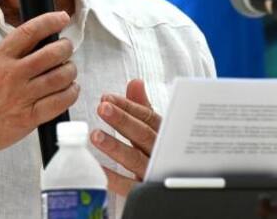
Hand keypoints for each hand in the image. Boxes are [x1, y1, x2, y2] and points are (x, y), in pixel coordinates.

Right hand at [0, 11, 77, 162]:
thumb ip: (9, 53)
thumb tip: (38, 42)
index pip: (30, 31)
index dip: (50, 21)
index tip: (62, 18)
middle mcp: (11, 74)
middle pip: (52, 53)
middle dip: (66, 48)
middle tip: (67, 49)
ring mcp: (21, 96)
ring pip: (60, 77)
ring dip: (70, 71)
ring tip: (68, 70)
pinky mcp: (28, 117)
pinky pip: (60, 102)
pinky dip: (70, 93)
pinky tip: (69, 90)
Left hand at [92, 78, 161, 195]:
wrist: (181, 191)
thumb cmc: (163, 156)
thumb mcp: (154, 131)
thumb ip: (143, 108)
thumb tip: (135, 82)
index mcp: (165, 136)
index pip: (148, 118)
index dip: (128, 106)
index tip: (107, 98)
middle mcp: (162, 155)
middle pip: (143, 135)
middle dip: (122, 120)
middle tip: (103, 108)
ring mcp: (155, 175)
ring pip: (135, 160)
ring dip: (115, 146)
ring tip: (95, 135)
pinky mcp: (145, 193)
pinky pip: (128, 186)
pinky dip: (112, 176)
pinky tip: (97, 166)